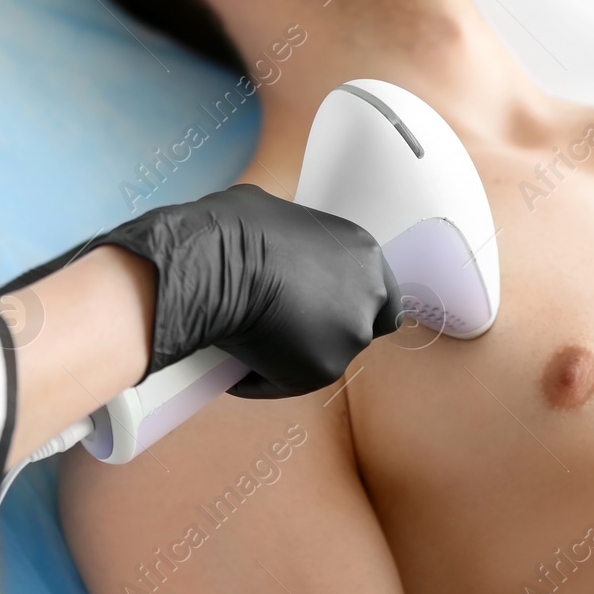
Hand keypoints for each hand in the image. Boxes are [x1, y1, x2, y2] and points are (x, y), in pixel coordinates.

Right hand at [93, 184, 401, 397]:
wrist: (214, 264)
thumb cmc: (236, 227)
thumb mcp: (277, 212)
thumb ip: (295, 240)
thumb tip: (273, 247)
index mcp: (363, 252)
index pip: (379, 291)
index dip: (351, 302)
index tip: (322, 306)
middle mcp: (370, 294)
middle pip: (361, 325)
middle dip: (329, 331)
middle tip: (289, 330)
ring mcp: (351, 335)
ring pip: (326, 357)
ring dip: (297, 356)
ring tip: (254, 350)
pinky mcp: (323, 370)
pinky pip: (289, 381)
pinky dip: (265, 378)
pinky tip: (236, 373)